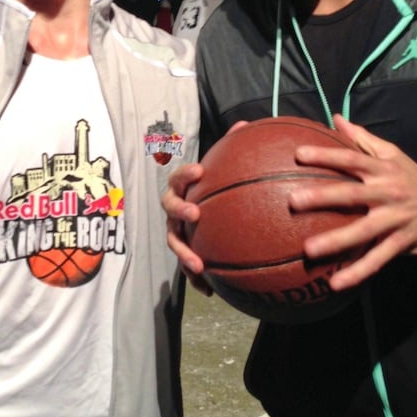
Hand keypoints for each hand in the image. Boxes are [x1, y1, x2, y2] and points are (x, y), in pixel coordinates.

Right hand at [162, 121, 249, 295]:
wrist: (203, 213)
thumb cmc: (212, 188)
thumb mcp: (221, 169)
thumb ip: (231, 148)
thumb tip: (247, 124)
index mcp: (183, 188)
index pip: (179, 177)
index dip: (186, 173)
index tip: (200, 170)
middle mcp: (175, 210)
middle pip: (170, 208)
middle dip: (181, 210)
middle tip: (195, 214)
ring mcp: (177, 232)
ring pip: (175, 242)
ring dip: (184, 253)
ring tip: (199, 265)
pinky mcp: (186, 253)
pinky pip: (188, 269)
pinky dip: (198, 281)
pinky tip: (212, 291)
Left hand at [291, 114, 416, 289]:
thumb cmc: (413, 179)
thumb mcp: (393, 154)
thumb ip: (362, 139)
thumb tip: (336, 118)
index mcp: (383, 169)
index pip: (351, 159)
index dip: (325, 155)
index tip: (298, 154)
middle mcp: (388, 193)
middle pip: (352, 194)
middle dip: (322, 197)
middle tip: (293, 201)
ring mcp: (395, 220)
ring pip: (363, 232)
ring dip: (336, 241)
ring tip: (309, 250)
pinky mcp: (401, 243)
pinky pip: (377, 260)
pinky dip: (357, 273)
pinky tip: (335, 283)